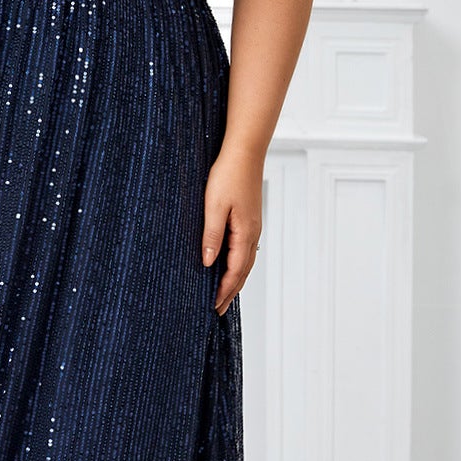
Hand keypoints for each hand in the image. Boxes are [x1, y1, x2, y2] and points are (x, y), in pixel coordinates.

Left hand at [201, 144, 263, 314]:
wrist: (244, 152)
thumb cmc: (228, 175)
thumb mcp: (214, 206)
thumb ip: (212, 236)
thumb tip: (208, 263)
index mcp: (245, 233)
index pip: (235, 270)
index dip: (224, 290)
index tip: (213, 306)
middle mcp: (252, 233)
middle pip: (243, 271)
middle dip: (230, 291)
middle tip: (217, 309)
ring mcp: (252, 226)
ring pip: (245, 261)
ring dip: (234, 279)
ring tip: (223, 293)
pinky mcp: (249, 218)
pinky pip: (244, 249)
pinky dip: (237, 264)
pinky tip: (229, 264)